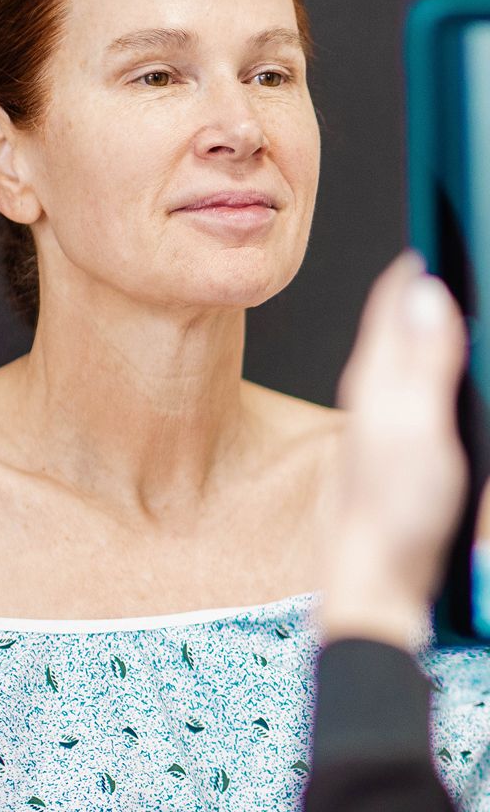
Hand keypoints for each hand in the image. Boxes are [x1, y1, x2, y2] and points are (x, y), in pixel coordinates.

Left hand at [317, 250, 469, 651]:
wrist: (372, 578)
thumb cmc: (392, 513)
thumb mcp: (418, 430)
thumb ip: (423, 361)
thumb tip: (426, 295)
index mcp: (377, 379)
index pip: (392, 301)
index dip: (416, 266)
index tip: (438, 233)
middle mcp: (373, 394)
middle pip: (397, 323)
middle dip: (418, 291)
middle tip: (438, 262)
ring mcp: (380, 423)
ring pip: (399, 355)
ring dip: (416, 325)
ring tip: (434, 303)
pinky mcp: (389, 449)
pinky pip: (403, 391)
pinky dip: (419, 367)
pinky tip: (432, 376)